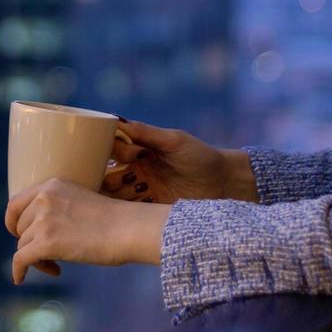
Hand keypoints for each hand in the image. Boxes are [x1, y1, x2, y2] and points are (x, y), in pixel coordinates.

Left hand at [5, 177, 168, 284]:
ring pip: (22, 246)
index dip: (13, 222)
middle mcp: (43, 198)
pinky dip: (18, 271)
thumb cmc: (114, 220)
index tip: (19, 234)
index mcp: (51, 186)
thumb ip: (58, 208)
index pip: (15, 203)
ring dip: (36, 259)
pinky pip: (20, 260)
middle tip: (48, 256)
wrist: (128, 229)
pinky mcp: (46, 242)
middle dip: (30, 244)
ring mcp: (43, 220)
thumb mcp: (80, 201)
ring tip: (57, 266)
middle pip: (20, 228)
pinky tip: (20, 279)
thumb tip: (39, 232)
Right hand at [98, 118, 230, 205]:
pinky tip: (133, 210)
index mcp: (139, 150)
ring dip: (115, 195)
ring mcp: (141, 191)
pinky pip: (129, 212)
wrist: (224, 184)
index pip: (112, 148)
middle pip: (107, 173)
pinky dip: (126, 212)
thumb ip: (146, 132)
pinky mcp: (149, 209)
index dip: (115, 150)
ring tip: (129, 194)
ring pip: (114, 194)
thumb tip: (117, 120)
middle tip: (127, 178)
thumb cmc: (200, 157)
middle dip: (109, 176)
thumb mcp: (174, 141)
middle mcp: (136, 170)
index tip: (134, 154)